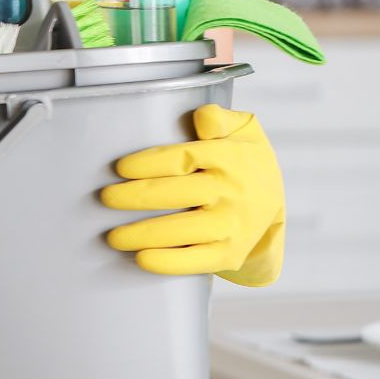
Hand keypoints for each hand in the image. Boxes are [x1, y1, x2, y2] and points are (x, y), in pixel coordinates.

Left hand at [100, 103, 285, 286]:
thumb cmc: (244, 160)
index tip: (120, 168)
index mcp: (231, 158)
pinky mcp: (229, 254)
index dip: (150, 163)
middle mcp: (232, 192)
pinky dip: (169, 262)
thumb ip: (221, 119)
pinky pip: (197, 260)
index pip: (185, 158)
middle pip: (177, 194)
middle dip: (136, 197)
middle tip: (105, 198)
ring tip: (113, 236)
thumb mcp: (243, 130)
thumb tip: (202, 115)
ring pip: (182, 230)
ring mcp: (231, 226)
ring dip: (144, 234)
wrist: (275, 205)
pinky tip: (142, 259)